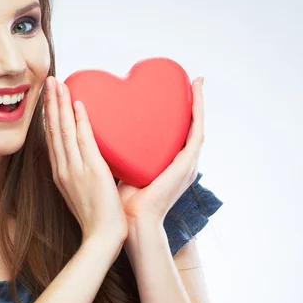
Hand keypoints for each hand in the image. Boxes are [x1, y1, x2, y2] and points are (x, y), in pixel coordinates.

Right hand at [44, 76, 127, 242]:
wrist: (101, 238)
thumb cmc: (96, 220)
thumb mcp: (81, 195)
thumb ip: (82, 176)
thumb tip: (89, 162)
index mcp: (60, 174)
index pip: (52, 140)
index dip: (49, 117)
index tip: (49, 98)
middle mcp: (63, 170)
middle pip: (53, 131)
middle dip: (50, 104)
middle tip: (50, 80)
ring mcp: (75, 171)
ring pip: (64, 132)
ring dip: (60, 105)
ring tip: (58, 83)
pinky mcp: (91, 172)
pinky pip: (84, 141)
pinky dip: (80, 121)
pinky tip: (78, 104)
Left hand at [116, 77, 205, 224]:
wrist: (132, 222)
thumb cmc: (123, 202)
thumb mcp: (122, 171)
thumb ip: (119, 155)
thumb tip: (103, 137)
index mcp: (168, 165)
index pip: (176, 134)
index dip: (178, 114)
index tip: (175, 92)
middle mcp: (181, 163)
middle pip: (190, 128)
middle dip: (193, 103)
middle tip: (194, 80)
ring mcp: (187, 164)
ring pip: (197, 125)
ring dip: (199, 102)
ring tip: (198, 81)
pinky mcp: (186, 164)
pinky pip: (197, 132)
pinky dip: (198, 112)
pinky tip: (197, 93)